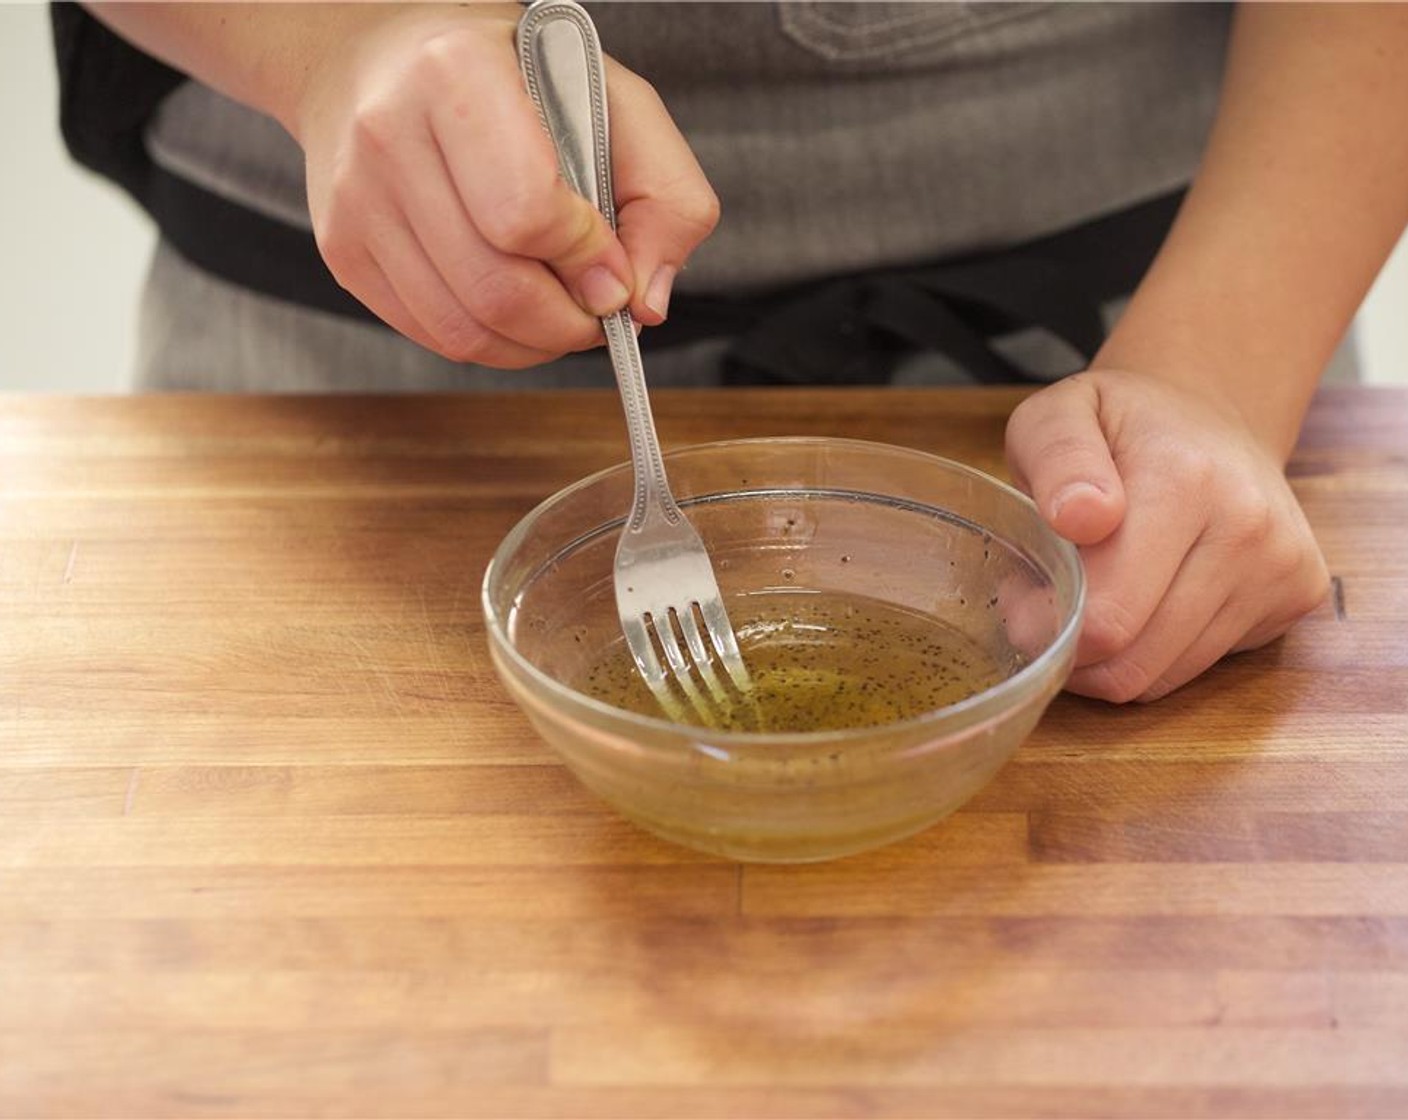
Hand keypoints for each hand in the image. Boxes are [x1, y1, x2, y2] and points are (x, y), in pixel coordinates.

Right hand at [290, 4, 716, 365]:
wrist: (383, 58)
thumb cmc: (514, 78)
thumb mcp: (615, 103)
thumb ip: (665, 197)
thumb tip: (644, 303)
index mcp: (456, 75)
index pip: (526, 213)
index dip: (585, 258)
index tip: (611, 264)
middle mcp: (389, 134)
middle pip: (496, 289)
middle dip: (569, 322)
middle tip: (597, 307)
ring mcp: (357, 200)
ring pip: (463, 329)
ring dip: (535, 343)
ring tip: (562, 312)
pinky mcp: (344, 252)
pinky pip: (433, 335)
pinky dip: (493, 344)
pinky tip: (517, 310)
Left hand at [1004, 369, 1328, 702]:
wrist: (1212, 411)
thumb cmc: (1119, 423)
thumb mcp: (1057, 415)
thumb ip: (1055, 458)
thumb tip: (1081, 518)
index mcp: (1184, 482)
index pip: (1108, 618)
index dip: (1049, 626)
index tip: (1023, 597)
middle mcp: (1249, 528)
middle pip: (1135, 663)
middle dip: (1077, 654)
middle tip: (1051, 606)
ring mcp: (1283, 567)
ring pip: (1165, 677)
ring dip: (1115, 658)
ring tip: (1098, 598)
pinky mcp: (1298, 595)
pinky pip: (1199, 667)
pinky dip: (1158, 652)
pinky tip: (1149, 598)